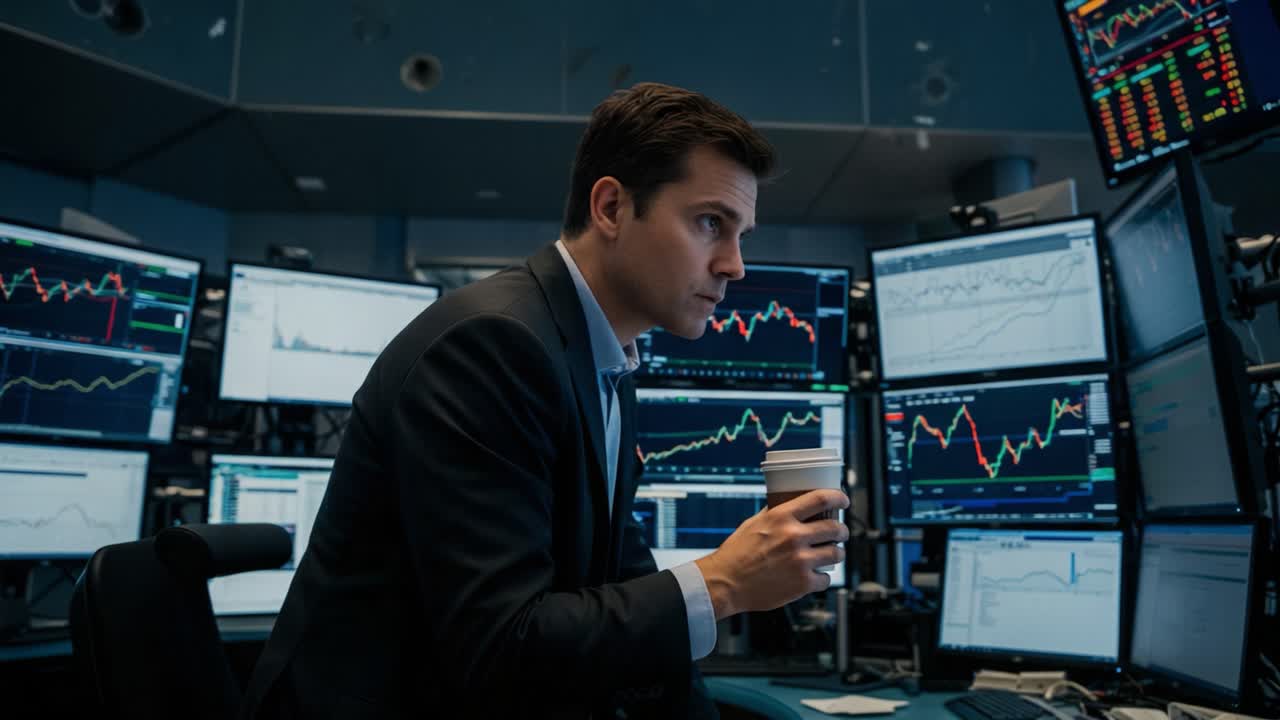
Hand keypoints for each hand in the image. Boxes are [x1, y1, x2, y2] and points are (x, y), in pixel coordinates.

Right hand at [694, 489, 849, 619]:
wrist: (726, 583)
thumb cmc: (736, 554)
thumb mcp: (753, 524)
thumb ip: (774, 514)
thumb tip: (790, 504)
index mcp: (781, 517)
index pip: (820, 499)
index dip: (838, 497)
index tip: (843, 500)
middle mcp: (793, 537)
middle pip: (835, 527)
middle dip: (842, 530)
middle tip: (840, 533)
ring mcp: (800, 561)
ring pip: (836, 553)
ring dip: (836, 553)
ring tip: (831, 554)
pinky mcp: (803, 583)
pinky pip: (826, 579)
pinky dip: (822, 578)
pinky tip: (814, 576)